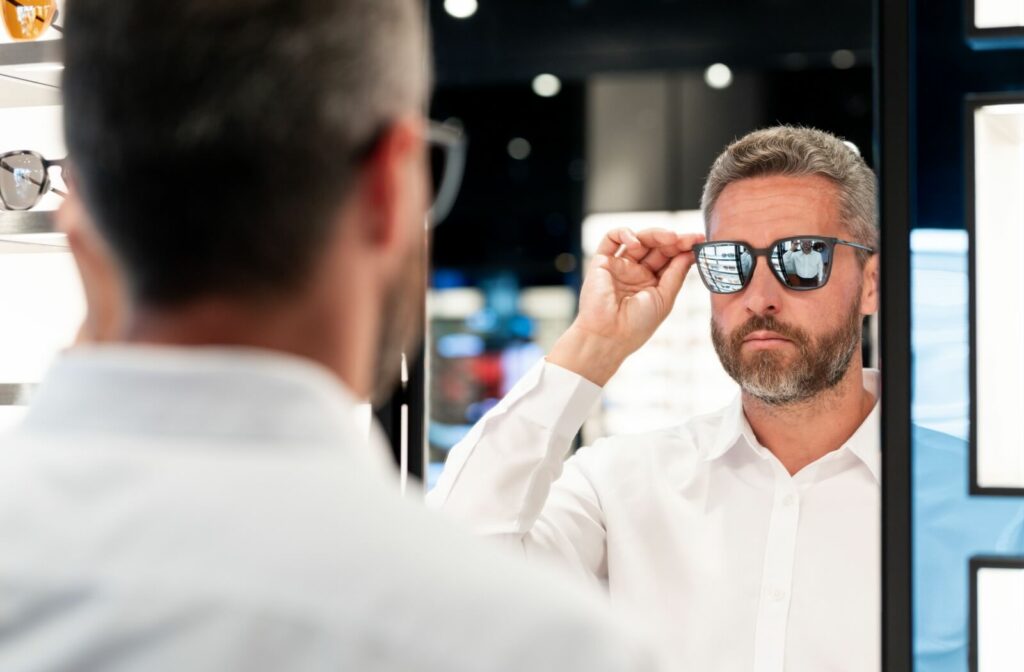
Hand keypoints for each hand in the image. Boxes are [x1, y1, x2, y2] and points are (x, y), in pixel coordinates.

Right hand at [548, 228, 704, 384]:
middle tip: (688, 239)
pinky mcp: (601, 262)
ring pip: (639, 239)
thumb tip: (690, 253)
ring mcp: (620, 266)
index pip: (670, 259)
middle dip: (674, 240)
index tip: (700, 242)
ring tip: (670, 237)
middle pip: (657, 247)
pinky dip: (624, 233)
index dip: (684, 249)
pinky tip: (636, 242)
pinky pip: (611, 239)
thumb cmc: (636, 325)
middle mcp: (636, 273)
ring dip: (656, 234)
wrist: (608, 336)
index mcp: (652, 284)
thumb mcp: (665, 298)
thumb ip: (676, 273)